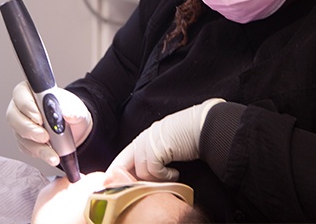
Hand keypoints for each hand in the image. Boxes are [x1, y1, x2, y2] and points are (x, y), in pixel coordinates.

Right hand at [6, 81, 92, 165]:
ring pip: (20, 135)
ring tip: (52, 152)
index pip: (21, 94)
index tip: (39, 117)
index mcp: (32, 90)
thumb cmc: (71, 111)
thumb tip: (67, 113)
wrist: (75, 127)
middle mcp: (22, 107)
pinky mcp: (23, 140)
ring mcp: (21, 124)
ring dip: (36, 145)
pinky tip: (51, 156)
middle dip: (29, 129)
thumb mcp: (77, 108)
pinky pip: (27, 148)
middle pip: (14, 117)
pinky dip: (40, 153)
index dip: (27, 106)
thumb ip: (72, 110)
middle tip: (45, 136)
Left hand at [108, 98, 224, 180]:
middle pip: (125, 166)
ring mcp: (149, 143)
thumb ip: (152, 157)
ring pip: (141, 172)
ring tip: (169, 176)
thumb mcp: (165, 145)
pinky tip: (175, 173)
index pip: (121, 159)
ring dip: (155, 180)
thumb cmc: (187, 136)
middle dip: (129, 181)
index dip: (116, 174)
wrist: (203, 125)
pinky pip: (153, 172)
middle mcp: (143, 139)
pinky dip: (165, 177)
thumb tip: (140, 178)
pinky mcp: (157, 148)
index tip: (112, 186)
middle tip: (140, 190)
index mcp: (143, 138)